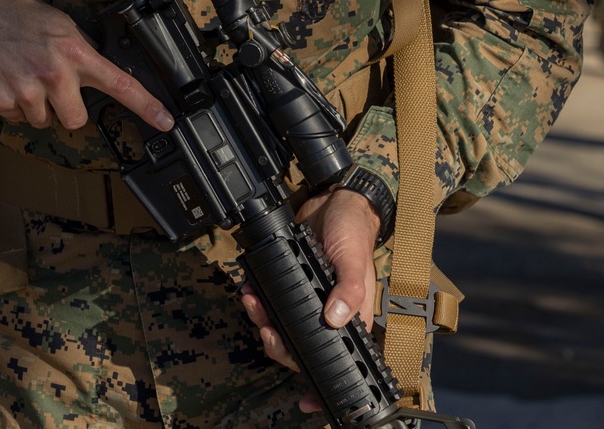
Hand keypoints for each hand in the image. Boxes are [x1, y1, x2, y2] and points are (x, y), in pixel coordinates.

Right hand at [0, 0, 173, 132]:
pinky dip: (13, 105)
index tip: (167, 121)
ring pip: (44, 121)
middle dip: (66, 109)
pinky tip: (5, 77)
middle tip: (51, 86)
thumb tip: (94, 72)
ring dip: (37, 105)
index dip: (147, 106)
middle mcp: (54, 73)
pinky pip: (17, 119)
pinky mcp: (1, 102)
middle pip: (76, 119)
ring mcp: (26, 91)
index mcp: (73, 50)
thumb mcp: (57, 23)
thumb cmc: (11, 11)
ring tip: (21, 72)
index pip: (119, 84)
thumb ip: (78, 50)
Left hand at [240, 187, 379, 413]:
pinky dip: (258, 299)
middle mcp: (329, 314)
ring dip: (262, 319)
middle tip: (264, 329)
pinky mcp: (291, 281)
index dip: (320, 380)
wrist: (334, 200)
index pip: (336, 359)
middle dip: (278, 343)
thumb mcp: (354, 261)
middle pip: (301, 346)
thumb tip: (333, 320)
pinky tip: (249, 290)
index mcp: (351, 318)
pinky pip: (272, 300)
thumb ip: (348, 291)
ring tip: (251, 302)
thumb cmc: (353, 233)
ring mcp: (308, 299)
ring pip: (282, 325)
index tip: (307, 401)